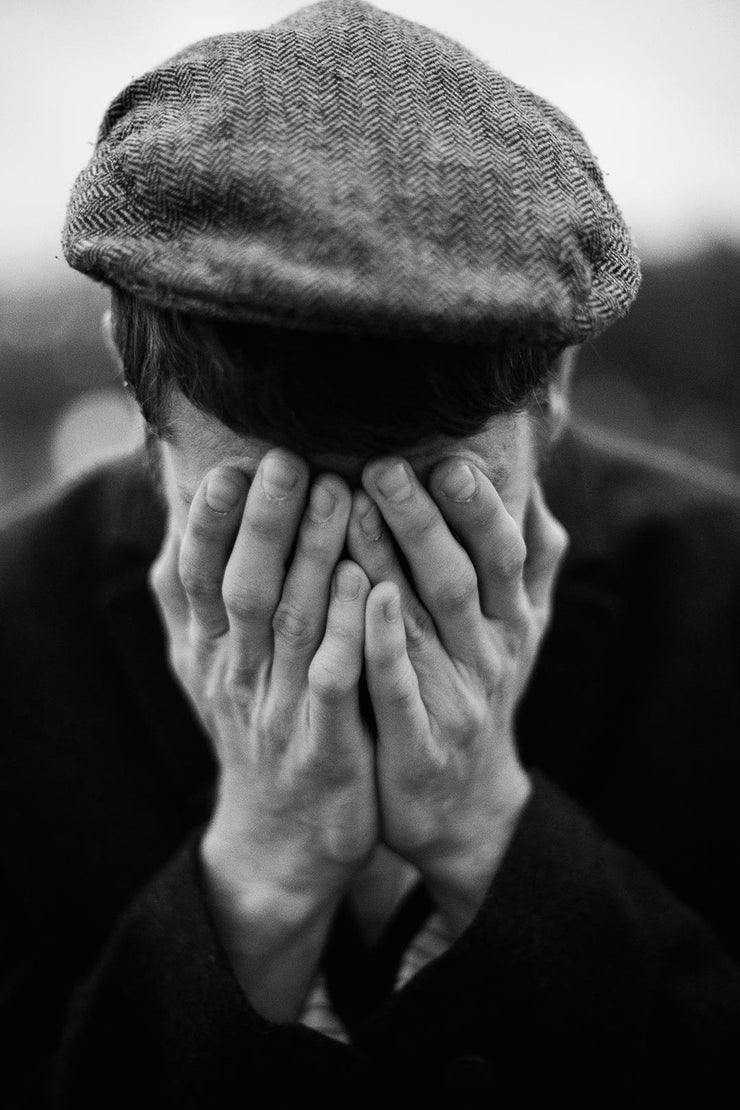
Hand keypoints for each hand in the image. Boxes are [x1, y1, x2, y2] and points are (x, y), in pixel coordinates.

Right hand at [149, 449, 377, 933]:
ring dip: (312, 556)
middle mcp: (236, 674)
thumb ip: (195, 598)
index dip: (212, 522)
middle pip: (243, 587)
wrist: (283, 834)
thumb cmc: (256, 725)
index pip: (199, 576)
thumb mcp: (209, 666)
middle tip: (286, 459)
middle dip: (263, 521)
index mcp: (208, 651)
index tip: (232, 466)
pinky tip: (370, 583)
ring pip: (292, 622)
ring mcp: (279, 709)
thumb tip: (179, 516)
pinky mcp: (324, 743)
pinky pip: (335, 680)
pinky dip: (348, 631)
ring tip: (338, 493)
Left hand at [347, 460, 567, 929]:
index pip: (501, 554)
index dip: (478, 507)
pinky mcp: (417, 742)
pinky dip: (382, 643)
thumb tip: (534, 490)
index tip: (447, 457)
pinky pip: (397, 687)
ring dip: (388, 562)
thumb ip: (527, 566)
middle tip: (384, 465)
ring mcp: (455, 700)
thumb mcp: (518, 633)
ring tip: (350, 506)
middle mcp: (488, 655)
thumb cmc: (478, 694)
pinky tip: (361, 599)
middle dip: (425, 521)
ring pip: (421, 622)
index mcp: (511, 623)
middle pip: (460, 579)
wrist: (461, 804)